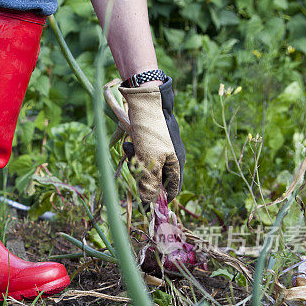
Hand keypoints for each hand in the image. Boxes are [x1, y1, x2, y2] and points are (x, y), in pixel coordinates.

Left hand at [119, 77, 185, 202]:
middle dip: (142, 176)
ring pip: (145, 167)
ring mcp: (159, 148)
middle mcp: (170, 156)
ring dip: (135, 162)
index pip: (173, 189)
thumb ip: (149, 182)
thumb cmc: (150, 131)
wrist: (144, 101)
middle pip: (156, 178)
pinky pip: (139, 154)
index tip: (146, 204)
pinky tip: (129, 144)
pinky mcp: (148, 141)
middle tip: (134, 167)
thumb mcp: (149, 160)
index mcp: (176, 162)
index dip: (160, 198)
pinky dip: (133, 152)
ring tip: (130, 150)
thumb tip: (149, 202)